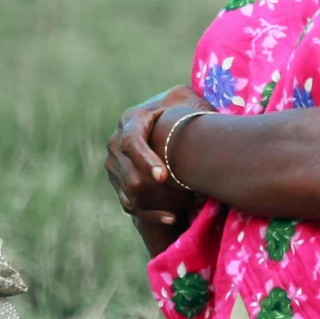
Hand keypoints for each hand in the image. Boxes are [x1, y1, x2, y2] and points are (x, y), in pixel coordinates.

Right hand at [106, 87, 209, 224]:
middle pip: (130, 175)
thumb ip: (193, 106)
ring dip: (159, 202)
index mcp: (131, 120)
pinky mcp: (118, 183)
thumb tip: (205, 120)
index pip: (131, 143)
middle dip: (159, 190)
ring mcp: (114, 166)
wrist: (167, 124)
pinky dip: (152, 214)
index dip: (145, 161)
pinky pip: (130, 205)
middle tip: (190, 195)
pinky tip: (173, 217)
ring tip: (190, 203)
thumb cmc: (182, 110)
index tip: (162, 177)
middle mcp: (115, 143)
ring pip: (130, 193)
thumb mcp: (188, 102)